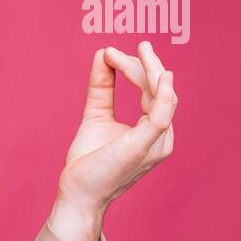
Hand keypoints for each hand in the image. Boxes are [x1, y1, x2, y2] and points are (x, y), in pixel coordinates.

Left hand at [57, 40, 177, 214]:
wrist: (77, 193)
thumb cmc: (89, 161)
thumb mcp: (96, 114)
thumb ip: (102, 86)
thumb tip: (103, 53)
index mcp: (153, 130)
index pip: (153, 90)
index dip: (136, 68)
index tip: (112, 52)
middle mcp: (162, 137)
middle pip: (159, 89)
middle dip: (143, 65)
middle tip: (126, 47)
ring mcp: (157, 143)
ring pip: (163, 96)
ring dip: (149, 70)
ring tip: (138, 50)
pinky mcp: (144, 147)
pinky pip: (162, 116)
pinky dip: (163, 93)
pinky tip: (161, 75)